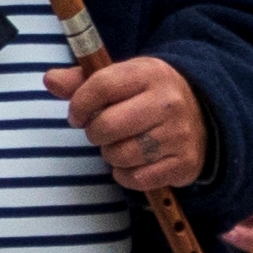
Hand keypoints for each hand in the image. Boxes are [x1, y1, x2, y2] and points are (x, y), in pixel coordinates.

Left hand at [48, 51, 210, 194]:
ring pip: (121, 155)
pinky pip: (137, 178)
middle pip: (107, 126)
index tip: (77, 115)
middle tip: (102, 132)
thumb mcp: (123, 79)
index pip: (101, 86)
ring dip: (111, 155)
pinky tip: (134, 162)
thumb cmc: (149, 96)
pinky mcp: (184, 163)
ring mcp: (178, 134)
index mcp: (149, 73)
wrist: (203, 114)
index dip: (79, 104)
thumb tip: (49, 79)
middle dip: (95, 133)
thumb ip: (83, 81)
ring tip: (121, 145)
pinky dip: (127, 175)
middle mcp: (167, 102)